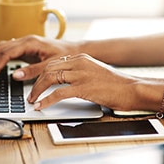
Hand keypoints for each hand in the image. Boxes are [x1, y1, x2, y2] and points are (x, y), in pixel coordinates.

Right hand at [0, 35, 77, 81]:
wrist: (74, 50)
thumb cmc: (65, 56)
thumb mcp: (50, 65)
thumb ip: (33, 71)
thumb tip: (15, 75)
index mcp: (30, 42)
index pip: (6, 53)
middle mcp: (25, 40)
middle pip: (0, 48)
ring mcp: (24, 42)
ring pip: (1, 47)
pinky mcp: (25, 47)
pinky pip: (7, 49)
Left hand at [28, 53, 149, 110]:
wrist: (133, 88)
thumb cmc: (115, 84)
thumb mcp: (93, 71)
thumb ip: (78, 72)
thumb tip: (62, 82)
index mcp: (80, 58)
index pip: (53, 63)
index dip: (40, 74)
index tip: (35, 83)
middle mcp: (79, 63)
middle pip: (48, 69)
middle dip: (36, 82)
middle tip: (31, 94)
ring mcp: (81, 74)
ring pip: (50, 78)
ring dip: (37, 90)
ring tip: (32, 100)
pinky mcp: (84, 87)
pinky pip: (58, 93)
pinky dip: (46, 100)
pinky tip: (41, 106)